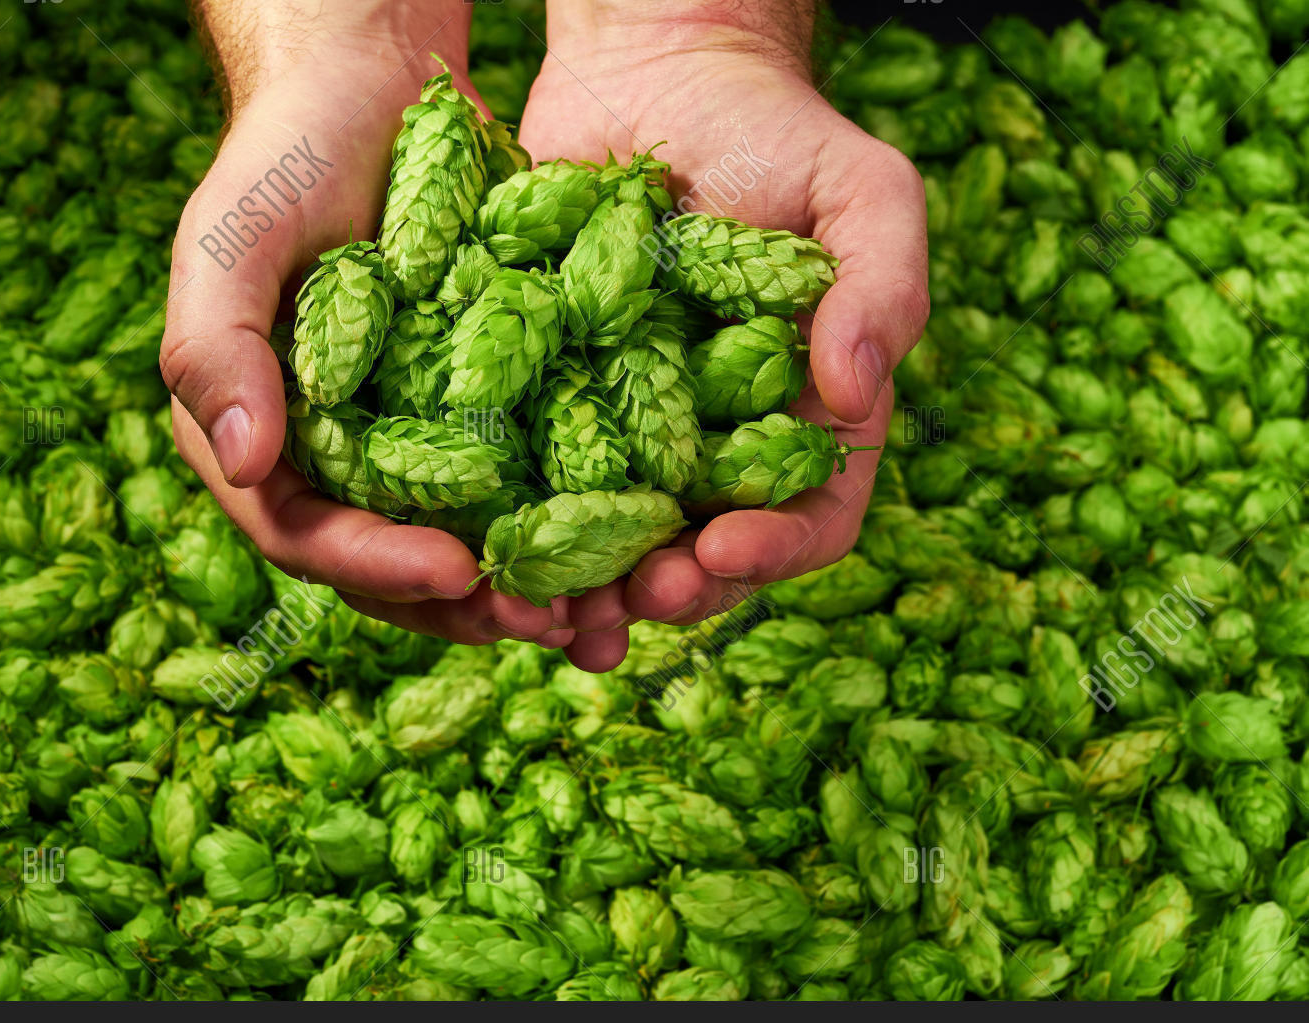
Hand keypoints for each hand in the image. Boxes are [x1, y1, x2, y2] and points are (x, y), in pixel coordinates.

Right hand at [162, 1, 581, 652]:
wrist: (370, 88)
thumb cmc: (285, 159)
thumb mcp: (230, 240)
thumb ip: (217, 349)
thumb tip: (246, 463)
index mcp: (261, 442)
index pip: (306, 534)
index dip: (376, 564)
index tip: (453, 571)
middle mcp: (333, 461)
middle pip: (391, 564)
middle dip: (464, 602)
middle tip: (545, 620)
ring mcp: (408, 444)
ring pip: (463, 540)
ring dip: (524, 582)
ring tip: (594, 605)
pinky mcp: (479, 414)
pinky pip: (519, 483)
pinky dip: (564, 517)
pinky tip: (623, 536)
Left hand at [520, 1, 928, 660]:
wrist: (655, 74)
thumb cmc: (776, 132)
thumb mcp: (861, 193)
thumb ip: (883, 286)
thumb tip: (853, 390)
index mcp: (799, 421)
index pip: (806, 518)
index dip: (770, 551)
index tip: (722, 551)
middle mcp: (713, 446)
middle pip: (701, 553)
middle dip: (667, 589)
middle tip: (626, 603)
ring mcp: (626, 431)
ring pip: (608, 541)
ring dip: (581, 586)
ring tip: (545, 608)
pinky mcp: (547, 401)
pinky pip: (527, 476)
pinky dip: (507, 518)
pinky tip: (479, 542)